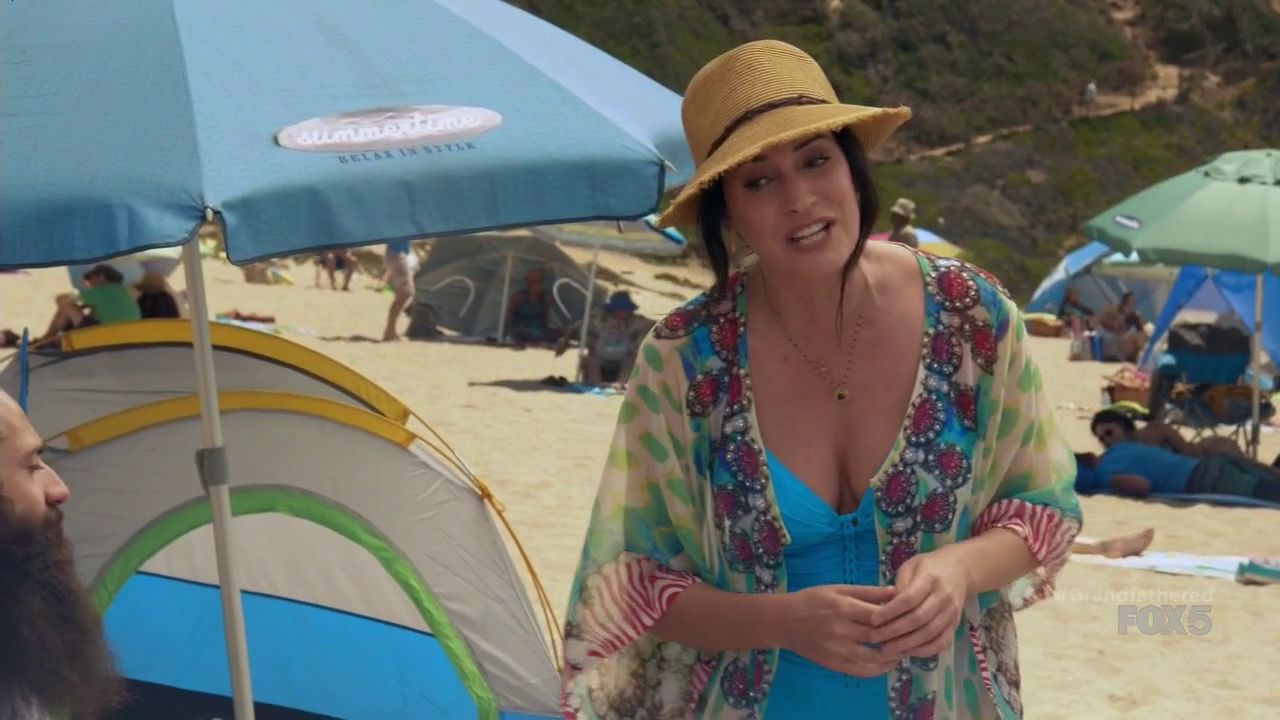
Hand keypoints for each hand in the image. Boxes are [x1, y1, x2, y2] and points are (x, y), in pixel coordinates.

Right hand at [779, 585, 899, 677]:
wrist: (784, 621)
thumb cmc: (812, 599)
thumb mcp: (838, 589)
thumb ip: (867, 592)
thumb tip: (895, 592)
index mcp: (843, 608)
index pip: (879, 615)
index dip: (897, 617)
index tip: (908, 616)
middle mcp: (841, 630)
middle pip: (878, 637)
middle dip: (897, 637)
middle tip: (910, 634)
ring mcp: (837, 650)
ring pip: (873, 658)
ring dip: (892, 656)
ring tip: (902, 650)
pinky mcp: (833, 663)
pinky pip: (861, 671)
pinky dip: (878, 670)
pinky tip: (886, 663)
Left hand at [869, 550, 969, 658]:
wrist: (960, 570)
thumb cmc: (928, 567)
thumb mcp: (911, 567)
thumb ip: (900, 586)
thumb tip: (886, 608)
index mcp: (930, 579)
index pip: (909, 599)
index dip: (890, 611)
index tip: (873, 620)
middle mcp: (944, 597)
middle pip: (918, 619)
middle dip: (894, 632)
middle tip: (875, 639)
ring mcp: (952, 613)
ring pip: (929, 634)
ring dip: (907, 645)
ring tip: (887, 650)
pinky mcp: (956, 625)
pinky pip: (941, 643)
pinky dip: (924, 651)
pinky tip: (907, 653)